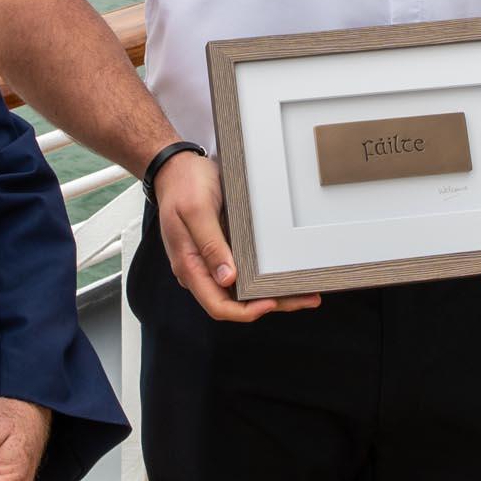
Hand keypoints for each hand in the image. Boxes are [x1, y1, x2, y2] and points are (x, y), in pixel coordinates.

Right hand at [154, 149, 317, 321]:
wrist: (177, 168)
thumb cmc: (184, 185)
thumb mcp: (196, 210)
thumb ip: (210, 245)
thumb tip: (226, 278)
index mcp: (190, 266)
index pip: (218, 305)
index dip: (245, 311)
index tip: (270, 303)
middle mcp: (201, 270)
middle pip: (235, 303)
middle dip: (270, 305)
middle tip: (304, 298)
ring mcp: (211, 262)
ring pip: (242, 291)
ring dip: (272, 294)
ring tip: (304, 292)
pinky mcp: (221, 252)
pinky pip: (244, 272)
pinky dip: (264, 278)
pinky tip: (283, 275)